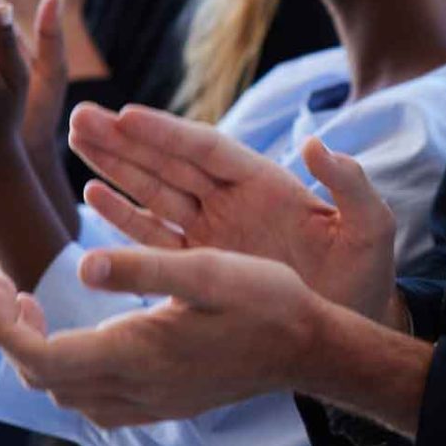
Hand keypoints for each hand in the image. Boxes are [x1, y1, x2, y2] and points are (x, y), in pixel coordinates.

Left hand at [0, 247, 328, 427]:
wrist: (309, 348)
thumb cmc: (264, 300)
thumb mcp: (205, 268)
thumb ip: (140, 266)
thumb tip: (82, 265)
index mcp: (134, 353)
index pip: (37, 356)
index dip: (1, 323)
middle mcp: (134, 389)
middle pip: (43, 379)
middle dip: (13, 335)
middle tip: (12, 290)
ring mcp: (150, 404)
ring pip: (66, 396)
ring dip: (40, 355)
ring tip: (42, 308)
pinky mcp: (165, 405)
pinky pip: (96, 403)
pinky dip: (72, 372)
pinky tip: (86, 338)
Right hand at [67, 105, 404, 325]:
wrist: (348, 330)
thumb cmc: (365, 276)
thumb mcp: (370, 229)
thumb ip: (350, 185)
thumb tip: (318, 144)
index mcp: (266, 184)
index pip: (208, 149)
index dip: (168, 132)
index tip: (125, 115)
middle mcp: (232, 201)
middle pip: (170, 162)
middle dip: (125, 140)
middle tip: (80, 115)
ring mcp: (212, 231)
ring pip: (154, 191)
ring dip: (114, 166)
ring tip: (76, 137)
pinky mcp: (199, 264)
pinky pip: (154, 235)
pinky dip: (124, 216)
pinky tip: (91, 195)